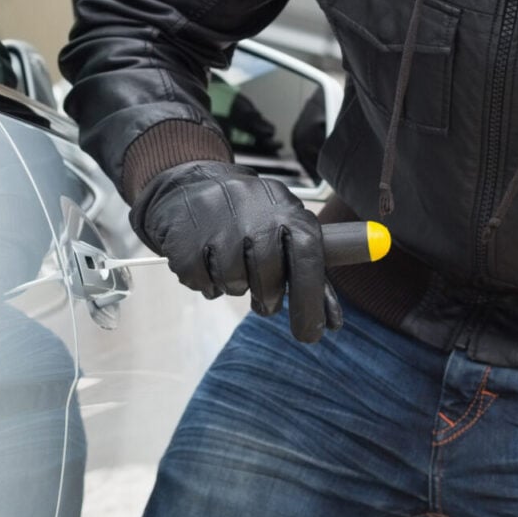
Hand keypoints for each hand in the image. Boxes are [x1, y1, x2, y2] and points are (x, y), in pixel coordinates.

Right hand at [135, 161, 342, 342]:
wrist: (194, 183)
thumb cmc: (250, 215)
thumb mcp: (285, 229)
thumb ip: (309, 273)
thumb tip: (332, 323)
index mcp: (286, 210)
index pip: (308, 258)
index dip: (310, 300)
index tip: (308, 333)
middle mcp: (254, 213)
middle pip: (268, 279)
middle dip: (266, 298)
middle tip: (262, 296)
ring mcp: (217, 224)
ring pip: (234, 284)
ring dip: (234, 285)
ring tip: (230, 262)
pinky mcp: (185, 238)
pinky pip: (201, 283)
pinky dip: (206, 282)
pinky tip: (207, 258)